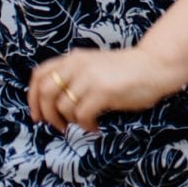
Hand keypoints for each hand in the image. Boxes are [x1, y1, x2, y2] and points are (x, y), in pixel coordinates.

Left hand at [27, 46, 186, 132]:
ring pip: (62, 107)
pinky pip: (81, 116)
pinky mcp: (102, 91)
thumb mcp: (95, 66)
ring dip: (68, 122)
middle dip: (46, 114)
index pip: (39, 74)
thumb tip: (56, 103)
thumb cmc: (128, 71)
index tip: (37, 115)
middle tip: (57, 126)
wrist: (155, 66)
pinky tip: (95, 128)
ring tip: (82, 126)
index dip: (32, 97)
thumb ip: (76, 76)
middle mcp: (77, 65)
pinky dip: (85, 126)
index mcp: (74, 58)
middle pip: (44, 92)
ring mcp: (89, 78)